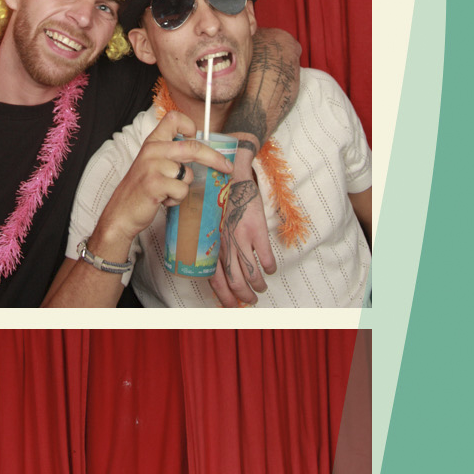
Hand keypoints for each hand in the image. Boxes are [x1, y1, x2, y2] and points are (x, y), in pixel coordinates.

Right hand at [89, 109, 232, 256]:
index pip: (174, 118)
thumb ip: (171, 155)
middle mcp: (152, 151)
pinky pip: (181, 190)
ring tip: (168, 192)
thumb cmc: (140, 190)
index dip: (190, 125)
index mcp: (152, 142)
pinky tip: (164, 200)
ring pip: (188, 175)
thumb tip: (204, 153)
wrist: (121, 213)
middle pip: (192, 146)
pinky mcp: (154, 184)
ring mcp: (152, 167)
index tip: (197, 136)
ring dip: (183, 188)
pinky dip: (176, 199)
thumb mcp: (152, 164)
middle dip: (214, 158)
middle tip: (226, 167)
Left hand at [211, 138, 275, 306]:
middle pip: (232, 279)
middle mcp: (224, 242)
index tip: (228, 304)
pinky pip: (265, 255)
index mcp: (210, 241)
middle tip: (247, 302)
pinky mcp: (256, 227)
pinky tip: (269, 271)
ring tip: (259, 291)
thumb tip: (205, 254)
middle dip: (240, 296)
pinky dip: (269, 267)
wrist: (233, 169)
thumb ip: (206, 234)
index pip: (213, 276)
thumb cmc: (217, 191)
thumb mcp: (204, 214)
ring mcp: (240, 236)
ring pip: (249, 271)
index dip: (222, 293)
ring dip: (256, 285)